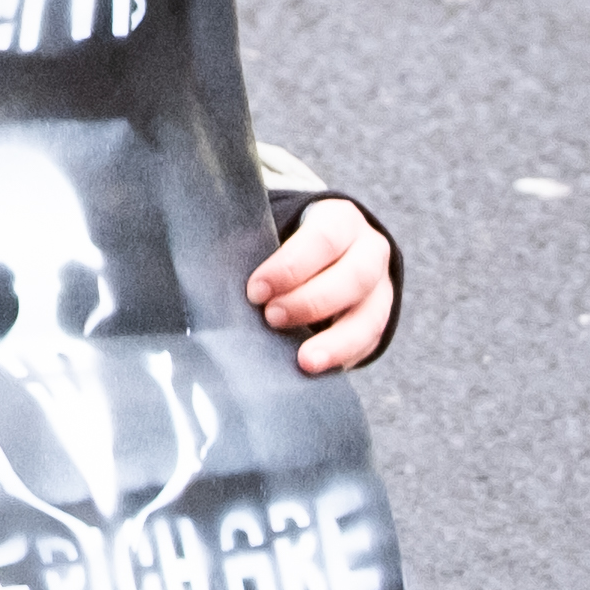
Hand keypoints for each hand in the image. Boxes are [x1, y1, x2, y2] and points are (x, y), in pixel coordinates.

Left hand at [244, 195, 396, 374]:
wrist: (323, 252)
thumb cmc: (283, 243)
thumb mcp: (269, 231)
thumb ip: (249, 246)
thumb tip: (209, 278)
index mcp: (340, 220)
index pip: (323, 238)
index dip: (290, 266)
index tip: (255, 290)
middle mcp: (369, 251)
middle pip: (354, 277)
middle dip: (310, 301)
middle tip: (271, 317)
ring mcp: (380, 288)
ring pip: (369, 316)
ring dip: (336, 341)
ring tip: (303, 361)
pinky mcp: (377, 321)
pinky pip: (369, 343)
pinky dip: (344, 357)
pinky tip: (318, 370)